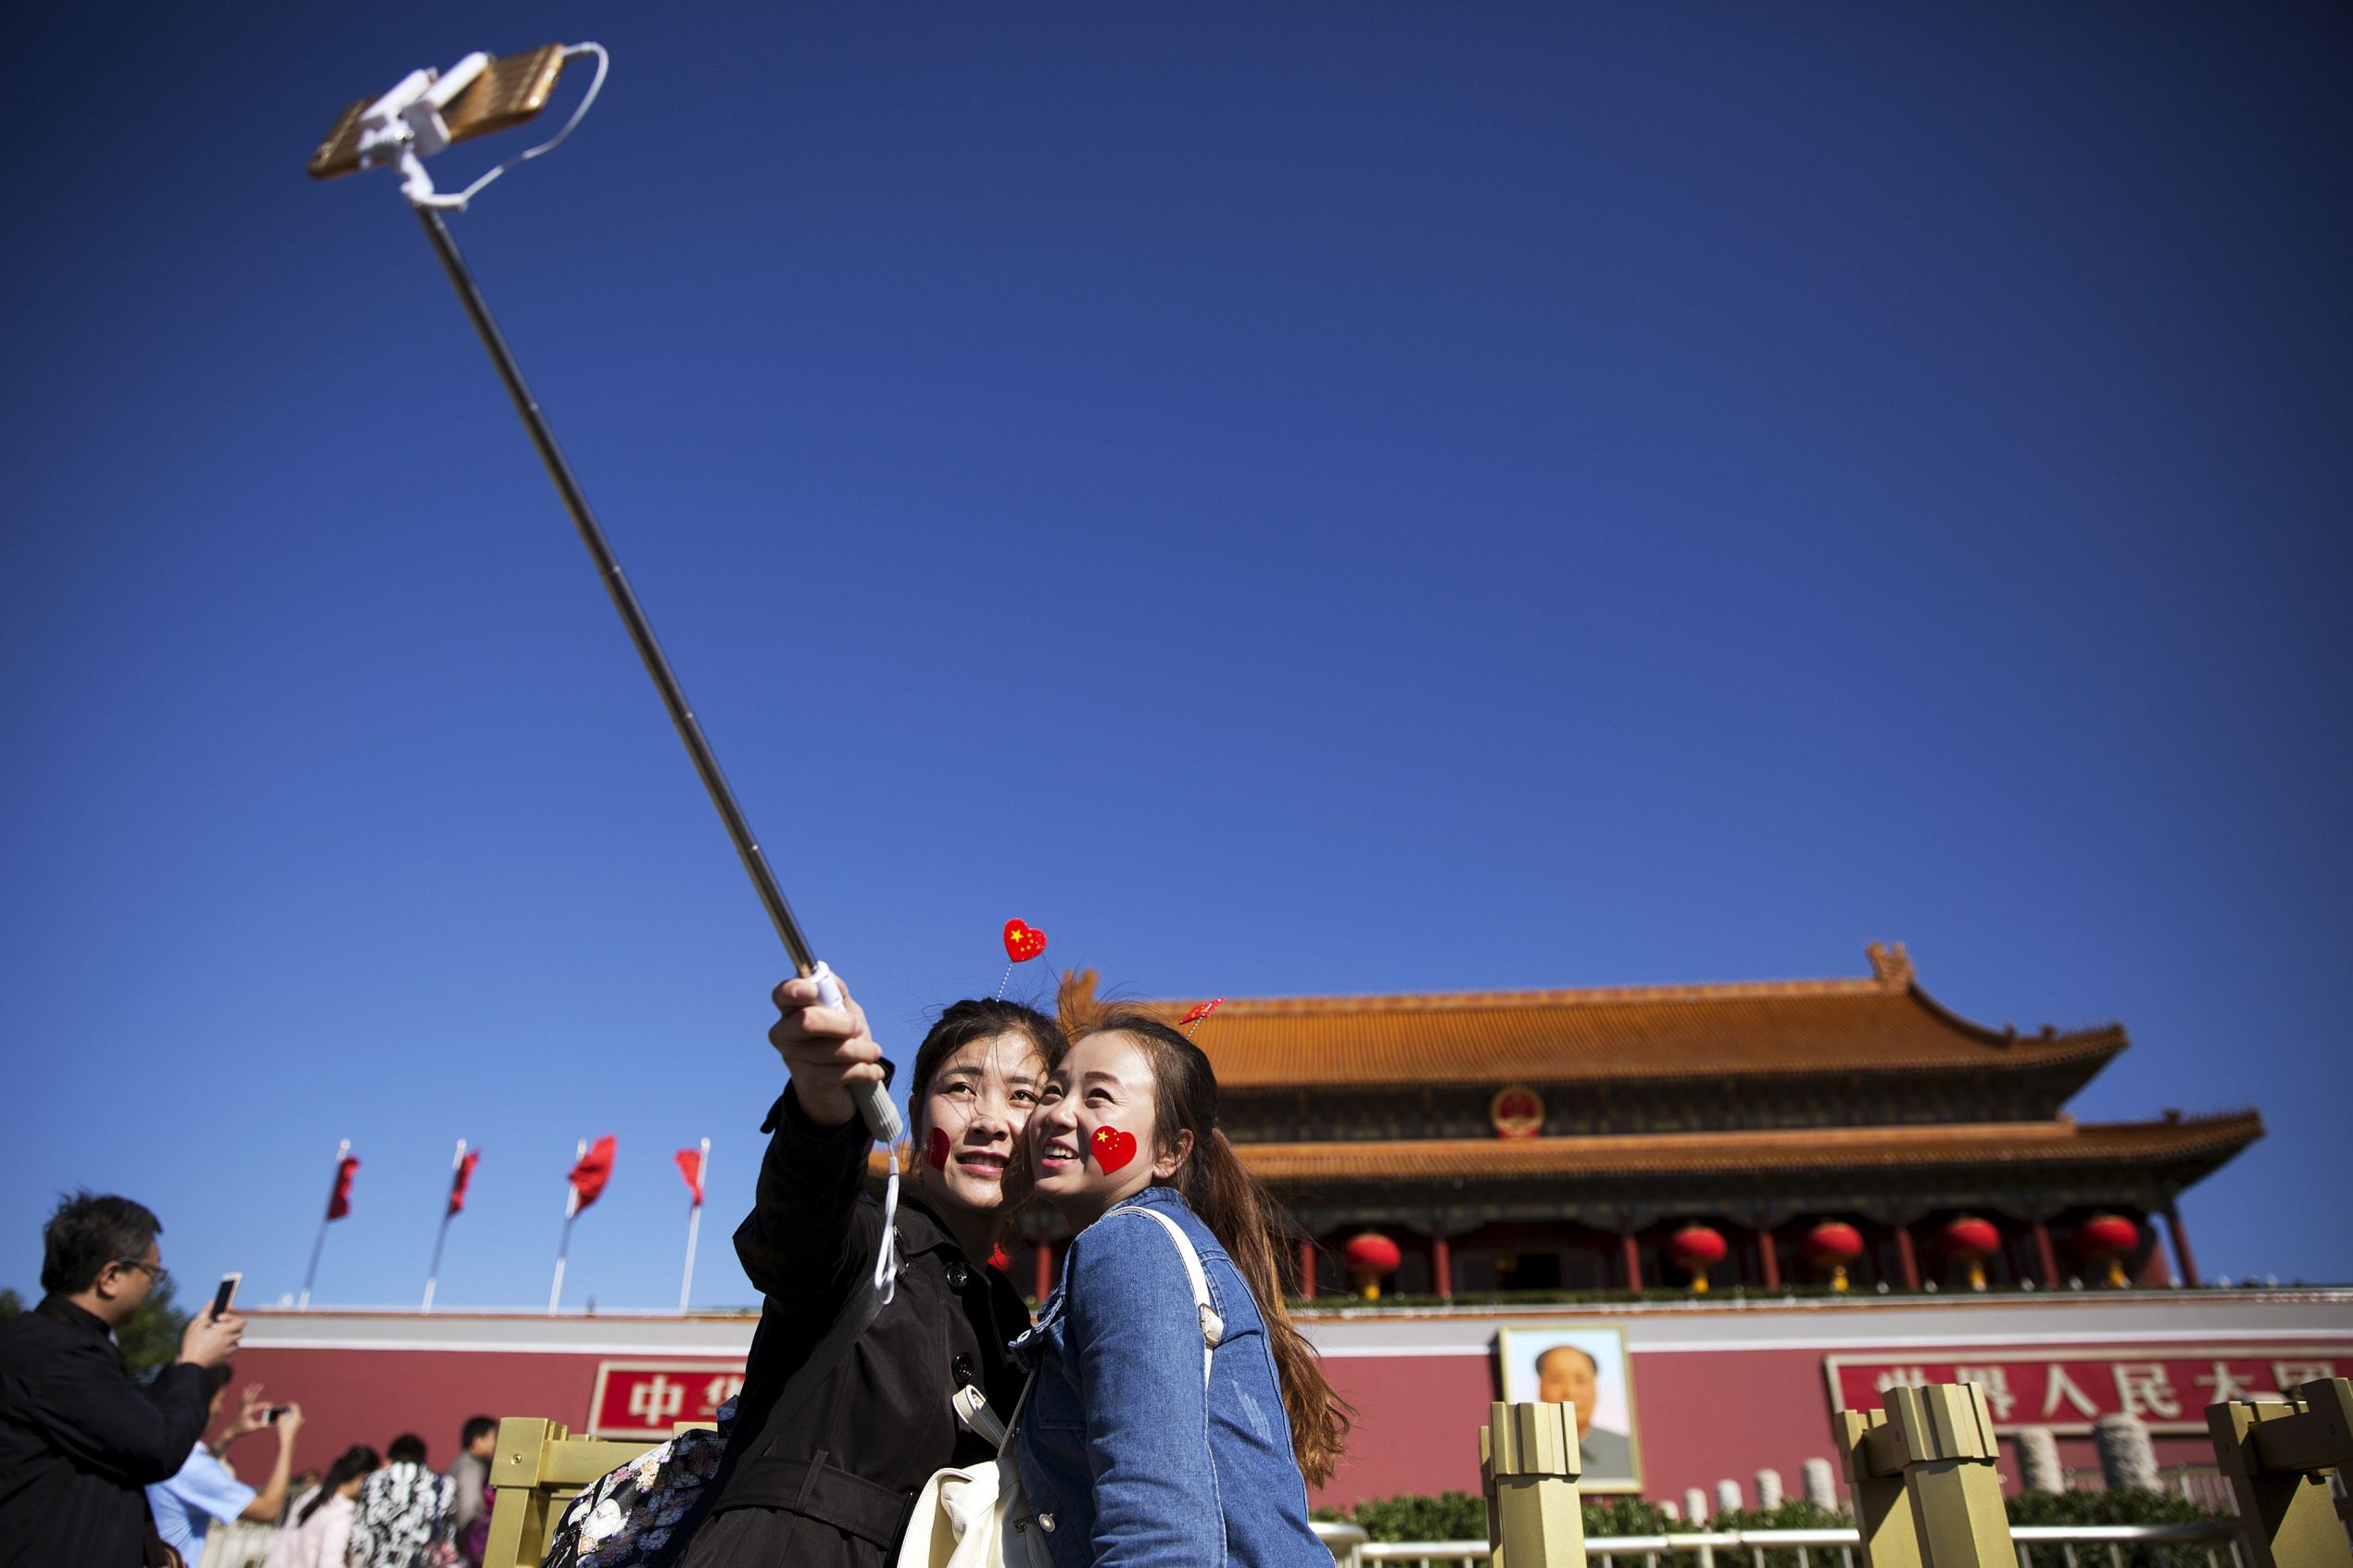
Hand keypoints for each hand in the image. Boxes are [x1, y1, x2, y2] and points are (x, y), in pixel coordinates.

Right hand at [180, 1309, 243, 1369]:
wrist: (191, 1365)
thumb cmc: (193, 1344)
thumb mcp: (196, 1325)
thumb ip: (206, 1312)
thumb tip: (213, 1301)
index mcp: (224, 1332)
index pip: (241, 1322)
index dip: (232, 1317)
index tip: (219, 1319)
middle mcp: (229, 1342)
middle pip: (238, 1331)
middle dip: (229, 1327)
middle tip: (215, 1328)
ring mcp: (228, 1352)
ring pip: (235, 1341)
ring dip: (228, 1337)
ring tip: (213, 1337)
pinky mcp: (225, 1359)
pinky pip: (229, 1350)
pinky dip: (224, 1346)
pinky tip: (212, 1346)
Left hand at [216, 1382, 266, 1440]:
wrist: (231, 1431)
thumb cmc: (242, 1430)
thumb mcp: (252, 1428)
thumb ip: (261, 1426)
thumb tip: (270, 1424)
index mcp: (247, 1413)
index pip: (258, 1406)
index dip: (265, 1405)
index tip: (271, 1406)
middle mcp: (244, 1408)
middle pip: (251, 1397)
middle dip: (256, 1390)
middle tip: (261, 1384)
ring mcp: (242, 1408)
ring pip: (246, 1396)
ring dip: (250, 1389)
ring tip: (254, 1383)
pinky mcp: (240, 1408)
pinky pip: (243, 1398)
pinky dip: (245, 1392)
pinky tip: (246, 1388)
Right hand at [274, 1403, 303, 1437]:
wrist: (288, 1442)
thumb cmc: (284, 1431)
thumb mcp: (280, 1421)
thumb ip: (281, 1415)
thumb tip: (282, 1414)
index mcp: (298, 1416)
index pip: (295, 1406)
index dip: (290, 1404)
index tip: (285, 1404)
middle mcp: (300, 1418)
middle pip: (295, 1411)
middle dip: (289, 1410)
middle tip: (284, 1410)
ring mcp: (300, 1423)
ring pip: (294, 1416)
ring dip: (289, 1415)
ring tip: (283, 1415)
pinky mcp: (298, 1427)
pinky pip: (294, 1420)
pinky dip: (290, 1419)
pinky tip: (284, 1421)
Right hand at [768, 973, 882, 1128]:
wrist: (841, 1087)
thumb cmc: (840, 1041)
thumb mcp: (844, 1013)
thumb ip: (836, 993)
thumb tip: (827, 975)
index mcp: (791, 1010)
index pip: (782, 994)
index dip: (795, 990)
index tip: (814, 990)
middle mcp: (784, 1033)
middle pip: (807, 1021)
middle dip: (841, 1023)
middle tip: (858, 1028)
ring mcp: (793, 1058)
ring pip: (832, 1050)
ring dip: (862, 1051)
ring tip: (874, 1052)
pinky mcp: (809, 1082)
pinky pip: (842, 1072)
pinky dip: (865, 1071)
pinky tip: (873, 1071)